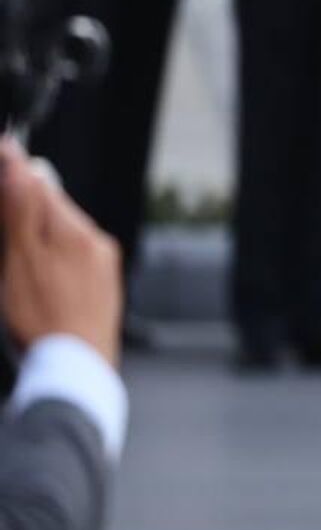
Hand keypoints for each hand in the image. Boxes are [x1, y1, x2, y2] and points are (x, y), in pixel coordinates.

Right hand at [0, 138, 121, 365]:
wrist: (76, 367)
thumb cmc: (43, 318)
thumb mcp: (20, 259)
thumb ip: (21, 210)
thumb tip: (17, 164)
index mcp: (74, 230)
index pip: (41, 186)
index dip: (16, 174)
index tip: (3, 162)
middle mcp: (96, 242)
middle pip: (55, 209)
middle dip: (28, 206)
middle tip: (7, 207)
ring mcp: (102, 265)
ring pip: (65, 234)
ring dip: (41, 232)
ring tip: (19, 254)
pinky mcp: (103, 286)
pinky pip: (76, 259)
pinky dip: (55, 258)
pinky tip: (41, 279)